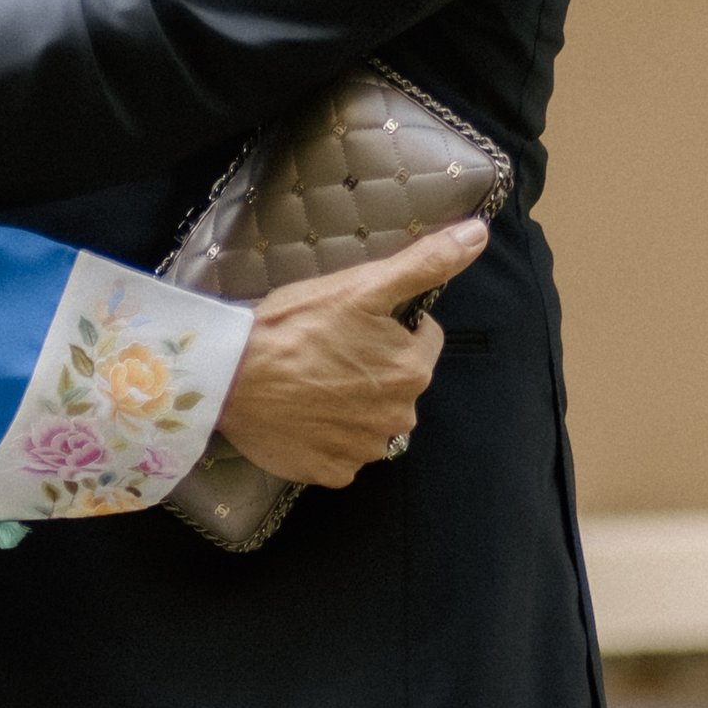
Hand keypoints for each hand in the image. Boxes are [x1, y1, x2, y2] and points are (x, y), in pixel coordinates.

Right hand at [215, 218, 489, 486]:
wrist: (229, 376)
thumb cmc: (293, 327)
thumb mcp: (360, 286)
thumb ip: (424, 263)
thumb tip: (477, 235)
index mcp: (412, 370)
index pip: (421, 340)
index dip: (388, 326)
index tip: (350, 322)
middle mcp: (398, 417)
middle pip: (397, 382)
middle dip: (371, 366)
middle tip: (325, 349)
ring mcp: (364, 450)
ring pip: (370, 418)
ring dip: (350, 403)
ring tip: (309, 381)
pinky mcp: (331, 472)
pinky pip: (341, 451)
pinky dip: (326, 435)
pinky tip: (300, 413)